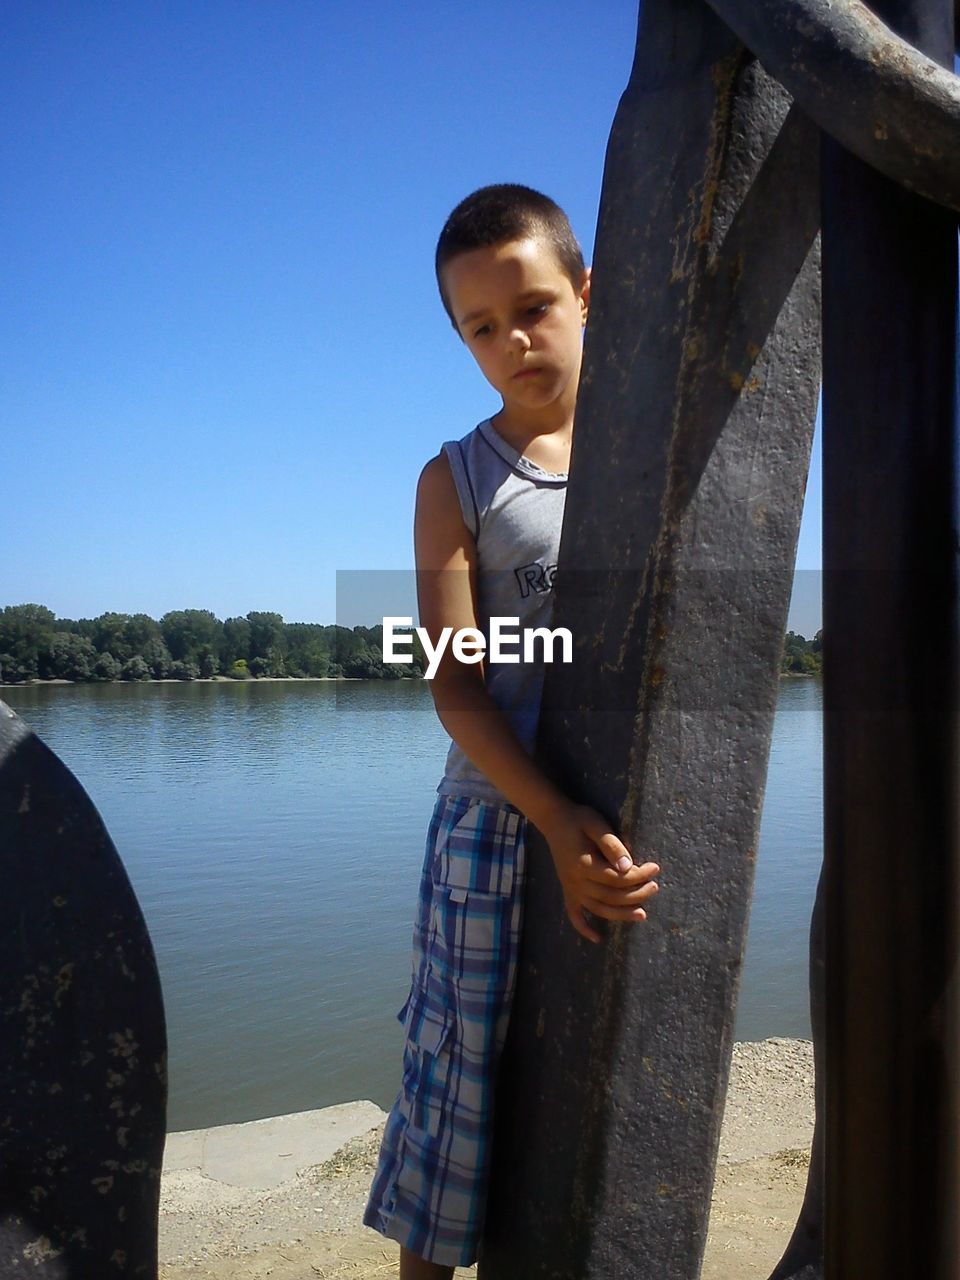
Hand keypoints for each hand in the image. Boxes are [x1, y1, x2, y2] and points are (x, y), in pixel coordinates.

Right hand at [537, 801, 659, 943]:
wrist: (553, 820)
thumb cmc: (578, 819)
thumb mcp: (596, 824)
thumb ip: (612, 845)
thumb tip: (628, 866)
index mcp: (584, 865)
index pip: (617, 878)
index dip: (639, 875)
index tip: (655, 868)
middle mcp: (576, 881)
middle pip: (611, 896)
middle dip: (636, 894)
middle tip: (655, 887)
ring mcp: (571, 888)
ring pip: (599, 909)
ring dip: (621, 914)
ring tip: (642, 914)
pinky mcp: (568, 891)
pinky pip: (574, 915)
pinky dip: (584, 928)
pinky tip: (598, 938)